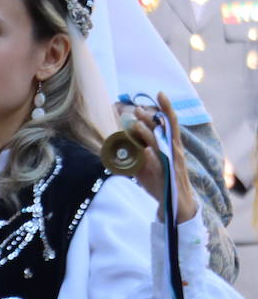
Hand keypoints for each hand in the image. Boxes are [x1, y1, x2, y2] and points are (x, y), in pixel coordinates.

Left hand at [126, 92, 196, 223]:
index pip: (171, 123)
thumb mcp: (150, 161)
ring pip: (159, 145)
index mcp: (173, 146)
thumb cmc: (162, 180)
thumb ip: (140, 148)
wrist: (176, 205)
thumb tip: (121, 137)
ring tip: (136, 124)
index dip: (166, 108)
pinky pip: (157, 164)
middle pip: (164, 130)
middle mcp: (174, 151)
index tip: (160, 93)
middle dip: (151, 119)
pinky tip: (144, 150)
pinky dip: (151, 156)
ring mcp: (170, 163)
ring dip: (147, 134)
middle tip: (138, 109)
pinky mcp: (165, 175)